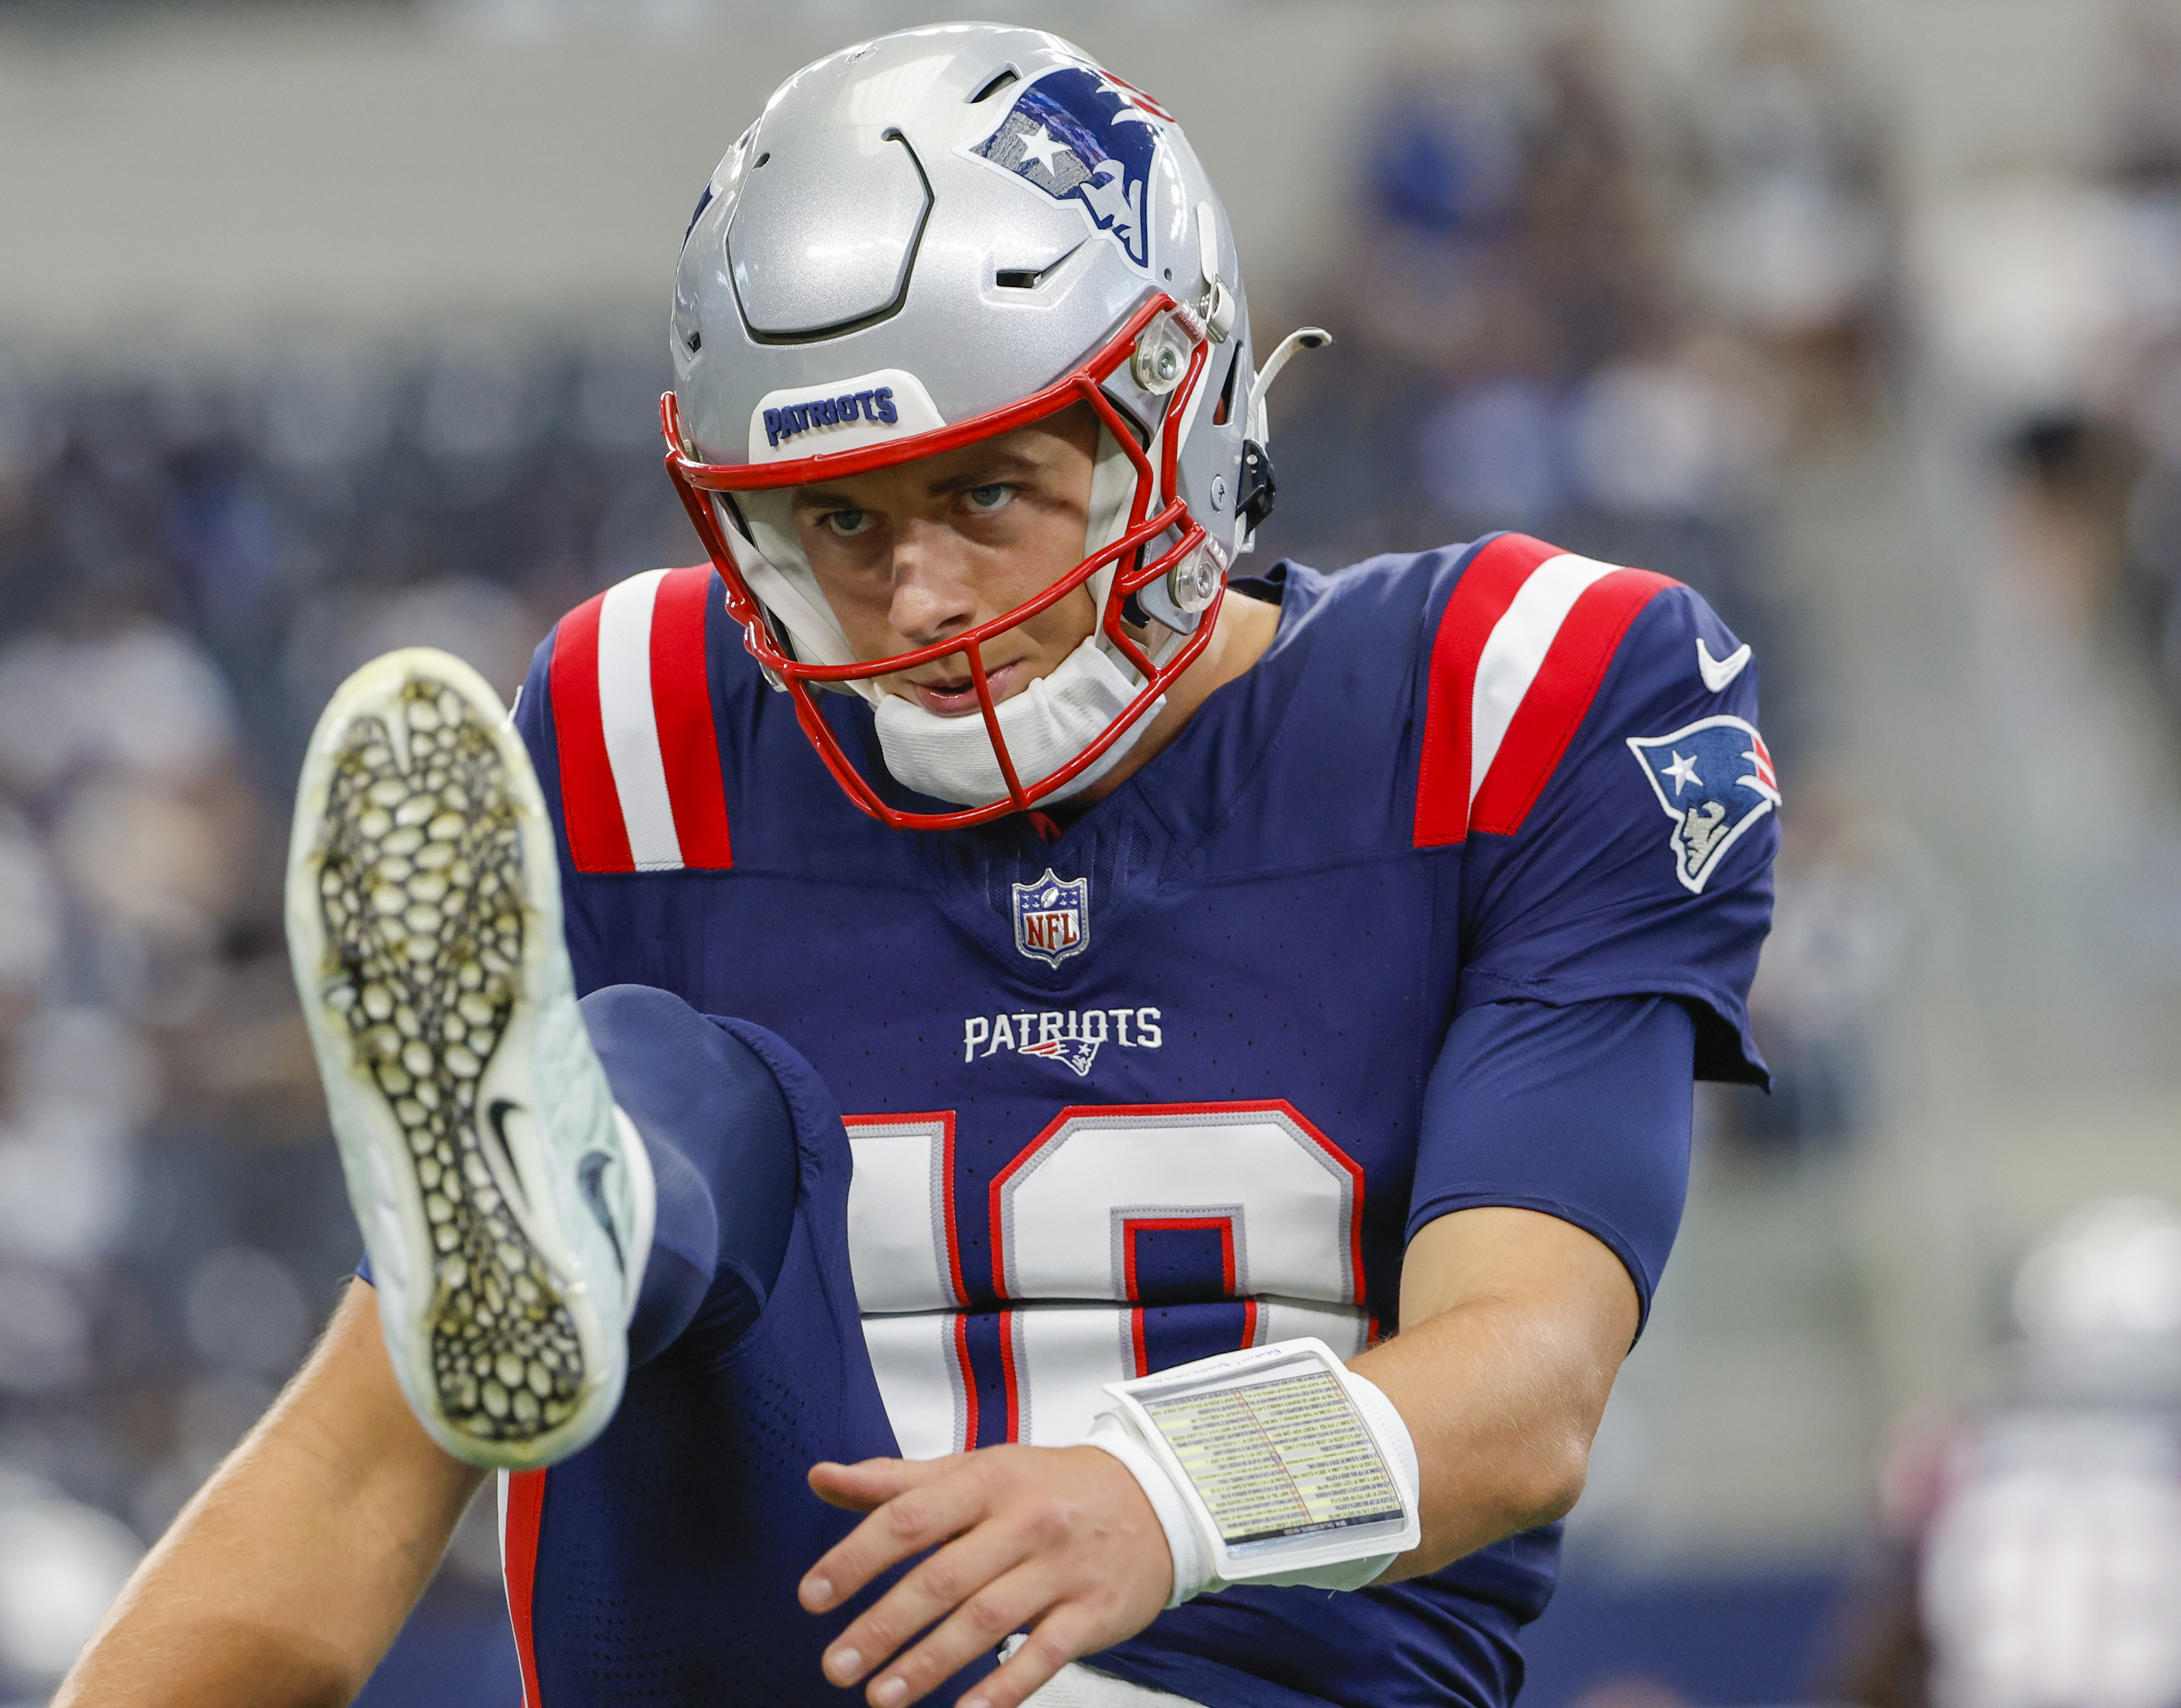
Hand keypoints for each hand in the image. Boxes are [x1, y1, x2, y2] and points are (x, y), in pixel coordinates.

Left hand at [800, 1444, 1171, 1707]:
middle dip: (883, 1626)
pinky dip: (1003, 1688)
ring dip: (929, 1663)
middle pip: (942, 1577)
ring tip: (880, 1696)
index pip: (910, 1517)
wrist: (1156, 1498)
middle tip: (836, 1664)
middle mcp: (1025, 1521)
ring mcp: (1062, 1568)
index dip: (856, 1557)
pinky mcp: (1094, 1612)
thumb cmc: (1050, 1487)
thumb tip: (822, 1476)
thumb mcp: (977, 1469)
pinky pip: (1043, 1655)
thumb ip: (898, 1481)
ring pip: (986, 1621)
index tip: (812, 1596)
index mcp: (988, 1480)